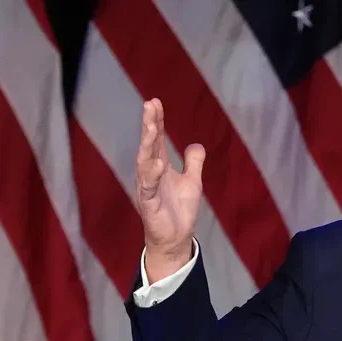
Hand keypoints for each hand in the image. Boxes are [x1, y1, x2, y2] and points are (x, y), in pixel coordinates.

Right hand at [134, 98, 203, 280]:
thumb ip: (193, 163)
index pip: (157, 140)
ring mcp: (147, 188)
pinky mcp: (148, 203)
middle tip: (150, 105)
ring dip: (148, 144)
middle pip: (148, 145)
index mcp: (159, 167)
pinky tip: (158, 163)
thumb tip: (196, 145)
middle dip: (149, 125)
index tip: (155, 102)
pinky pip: (149, 187)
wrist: (176, 237)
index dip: (156, 121)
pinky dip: (153, 174)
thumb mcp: (192, 182)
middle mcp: (150, 174)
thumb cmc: (179, 210)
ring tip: (152, 127)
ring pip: (144, 162)